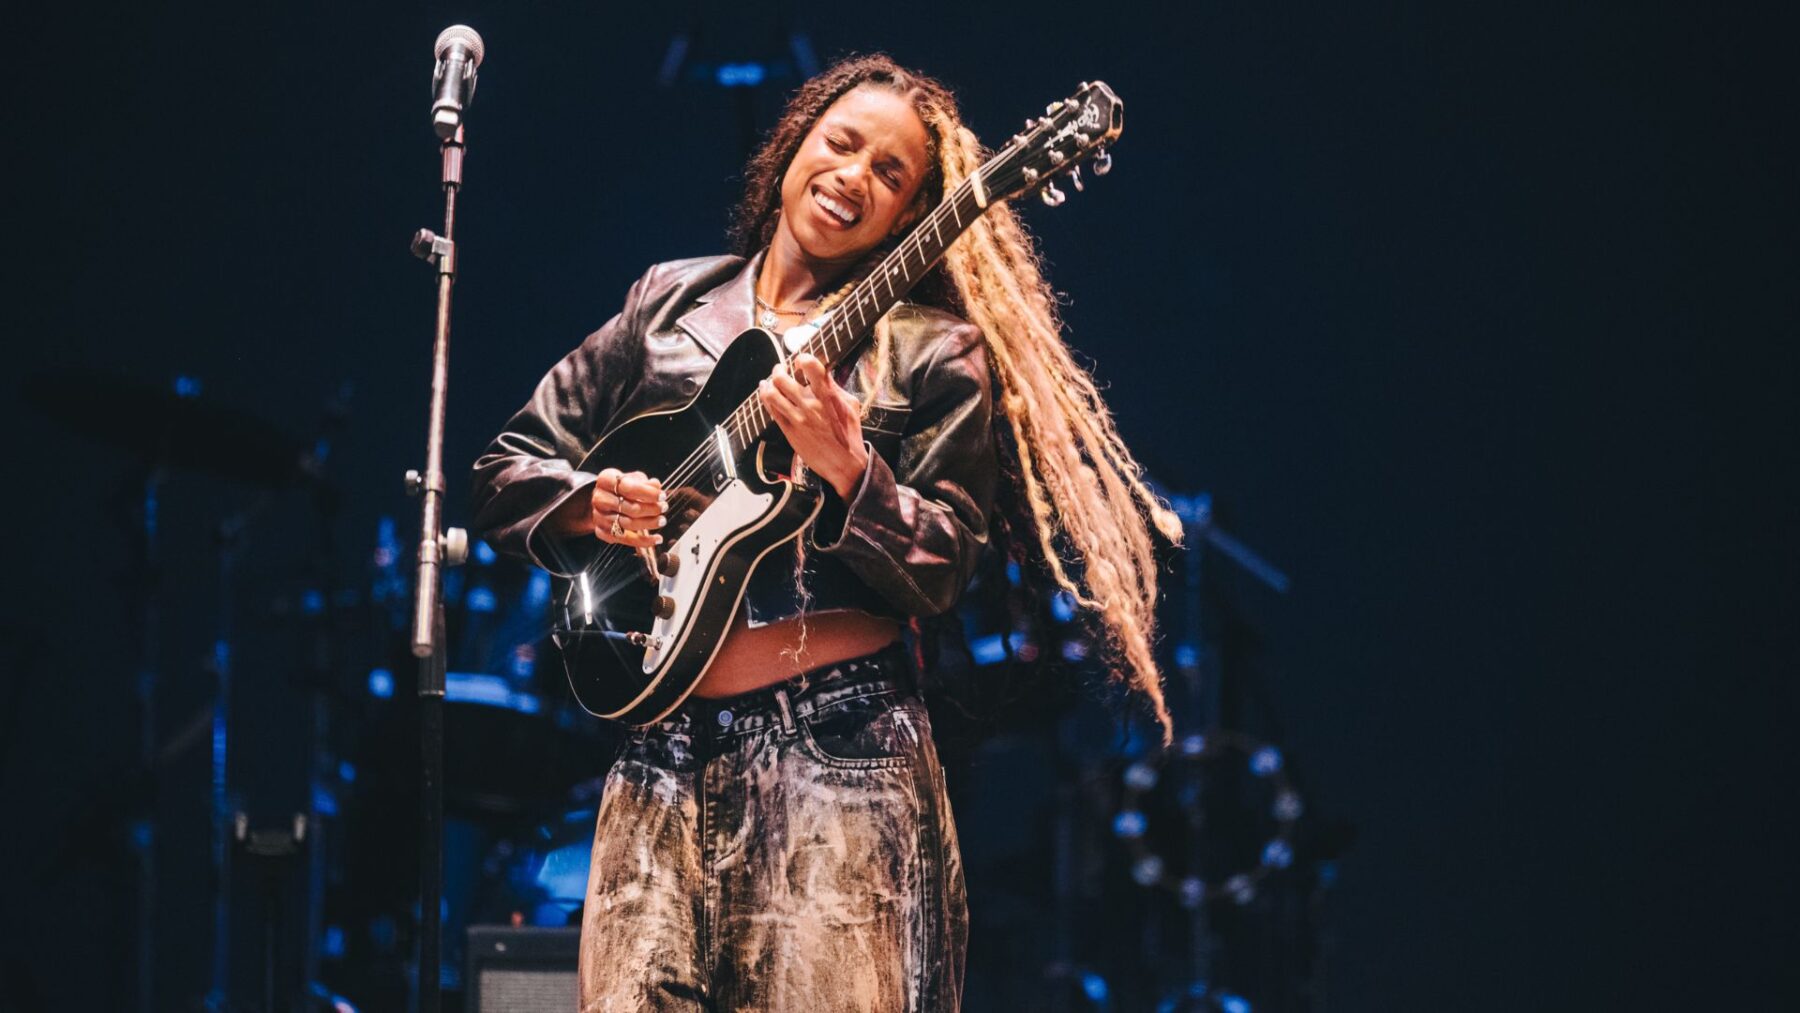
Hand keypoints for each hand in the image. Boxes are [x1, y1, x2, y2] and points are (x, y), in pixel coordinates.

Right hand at [589, 468, 665, 547]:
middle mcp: (599, 499)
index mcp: (605, 480)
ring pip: (628, 525)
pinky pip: (625, 540)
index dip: (648, 493)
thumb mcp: (634, 478)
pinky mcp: (602, 532)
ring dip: (649, 524)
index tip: (662, 496)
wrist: (605, 499)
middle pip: (630, 508)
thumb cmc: (622, 487)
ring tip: (662, 520)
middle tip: (664, 507)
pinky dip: (644, 541)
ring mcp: (599, 517)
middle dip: (651, 509)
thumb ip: (645, 482)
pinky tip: (657, 538)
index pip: (628, 488)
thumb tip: (656, 486)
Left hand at [758, 353, 867, 499]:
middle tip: (780, 369)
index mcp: (828, 396)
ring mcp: (797, 418)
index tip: (800, 361)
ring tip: (769, 380)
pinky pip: (771, 409)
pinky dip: (766, 397)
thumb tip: (823, 373)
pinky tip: (766, 392)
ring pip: (772, 393)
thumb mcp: (851, 405)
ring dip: (768, 383)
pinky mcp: (789, 431)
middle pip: (782, 378)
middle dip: (778, 369)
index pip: (811, 366)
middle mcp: (810, 405)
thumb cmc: (849, 434)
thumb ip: (835, 387)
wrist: (844, 464)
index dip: (802, 359)